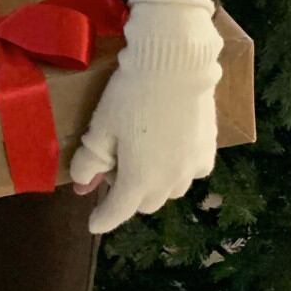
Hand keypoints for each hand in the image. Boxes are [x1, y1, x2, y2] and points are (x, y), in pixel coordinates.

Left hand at [69, 0, 223, 234]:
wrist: (175, 66)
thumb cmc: (130, 96)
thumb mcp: (102, 126)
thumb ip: (90, 160)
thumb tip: (82, 184)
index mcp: (139, 180)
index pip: (118, 211)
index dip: (103, 219)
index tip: (93, 224)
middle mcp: (169, 181)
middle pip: (145, 203)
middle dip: (128, 195)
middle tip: (115, 169)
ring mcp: (192, 166)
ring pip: (170, 190)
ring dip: (154, 184)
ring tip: (143, 158)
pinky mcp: (209, 148)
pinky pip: (192, 171)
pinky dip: (178, 169)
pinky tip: (171, 150)